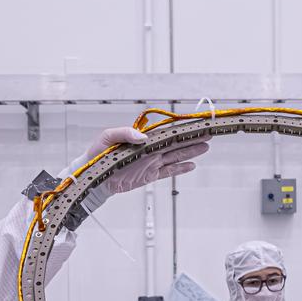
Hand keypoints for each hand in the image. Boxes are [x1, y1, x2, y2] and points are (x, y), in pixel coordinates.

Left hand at [74, 127, 210, 193]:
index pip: (167, 131)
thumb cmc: (97, 153)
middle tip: (209, 133)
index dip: (182, 127)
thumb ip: (124, 133)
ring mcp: (151, 163)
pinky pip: (168, 171)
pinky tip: (192, 166)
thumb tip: (142, 136)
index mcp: (143, 138)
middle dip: (192, 138)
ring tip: (205, 147)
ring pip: (176, 156)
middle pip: (176, 142)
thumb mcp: (107, 138)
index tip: (195, 123)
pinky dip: (180, 169)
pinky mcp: (149, 176)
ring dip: (190, 152)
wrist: (93, 177)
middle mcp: (150, 149)